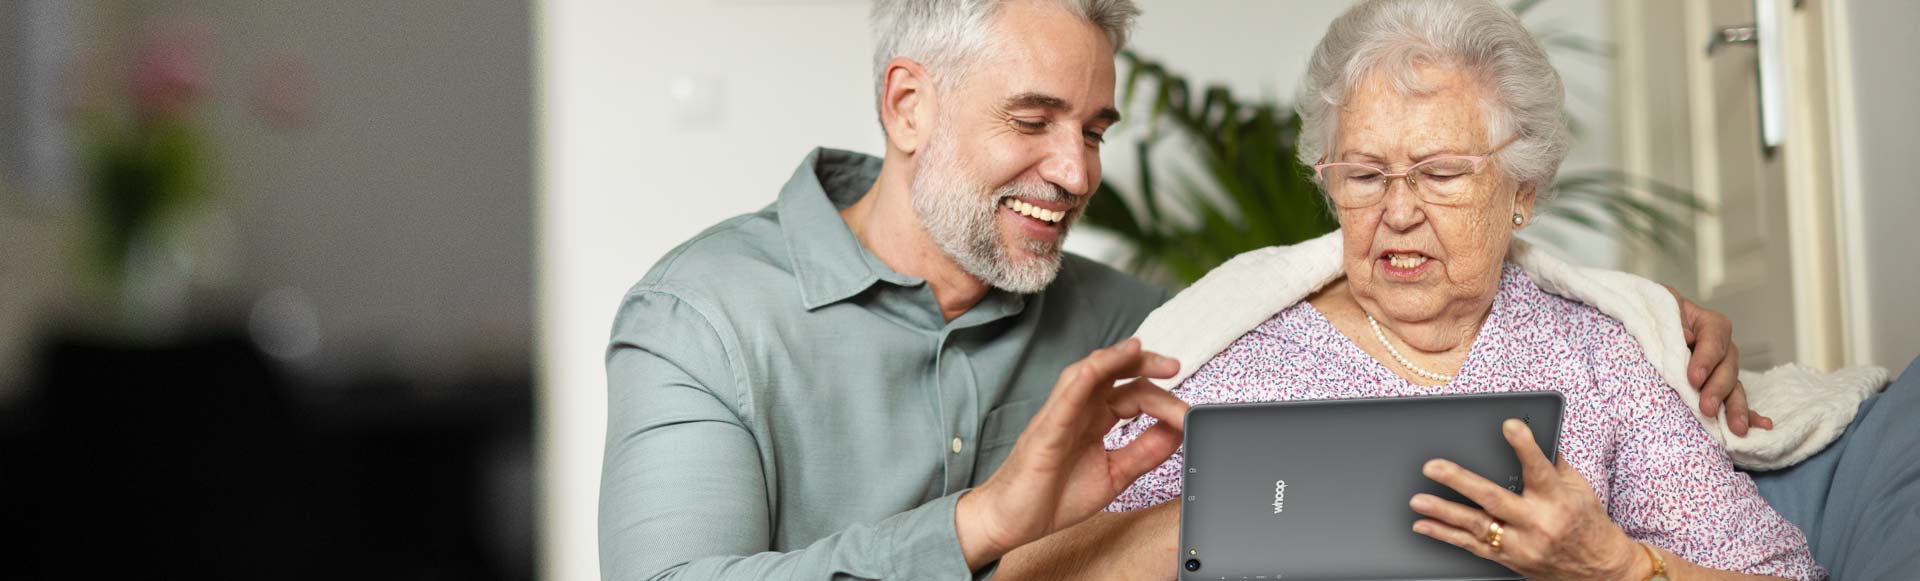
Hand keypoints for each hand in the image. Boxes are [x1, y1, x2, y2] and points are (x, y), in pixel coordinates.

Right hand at [955, 338, 1187, 568]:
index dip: (1165, 402)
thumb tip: (1178, 431)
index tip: (1189, 418)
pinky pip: (1065, 396)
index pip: (1134, 395)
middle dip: (1146, 364)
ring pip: (1089, 372)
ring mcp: (1061, 416)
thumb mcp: (1114, 475)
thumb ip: (1144, 452)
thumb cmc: (1052, 497)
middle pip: (1115, 373)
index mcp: (1095, 420)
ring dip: (1116, 359)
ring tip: (1142, 350)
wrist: (1012, 522)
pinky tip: (1100, 367)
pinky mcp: (1046, 429)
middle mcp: (1078, 411)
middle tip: (1175, 367)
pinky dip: (1084, 377)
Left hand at [1409, 419, 1642, 579]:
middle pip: (1494, 499)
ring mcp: (1522, 545)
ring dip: (1443, 512)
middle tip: (1433, 466)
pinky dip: (1445, 535)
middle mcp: (1538, 523)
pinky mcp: (1510, 560)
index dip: (1524, 446)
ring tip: (1417, 500)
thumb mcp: (1579, 488)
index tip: (1509, 425)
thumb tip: (1533, 430)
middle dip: (1460, 482)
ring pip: (1477, 526)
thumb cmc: (1588, 523)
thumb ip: (1553, 462)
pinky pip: (1472, 547)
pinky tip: (1423, 525)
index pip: (1539, 468)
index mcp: (1558, 500)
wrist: (1600, 571)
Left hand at [1665, 285, 1771, 434]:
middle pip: (1728, 366)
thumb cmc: (1653, 314)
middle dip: (1718, 389)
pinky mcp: (1718, 387)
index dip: (1706, 359)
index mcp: (1708, 323)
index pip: (1714, 338)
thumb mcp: (1659, 305)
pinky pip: (1735, 400)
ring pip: (1734, 387)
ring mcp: (1723, 368)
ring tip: (1737, 427)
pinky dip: (1747, 413)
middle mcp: (1721, 346)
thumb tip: (1687, 338)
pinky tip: (1760, 426)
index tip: (1694, 378)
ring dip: (1736, 408)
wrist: (1647, 327)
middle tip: (1707, 408)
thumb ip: (1671, 314)